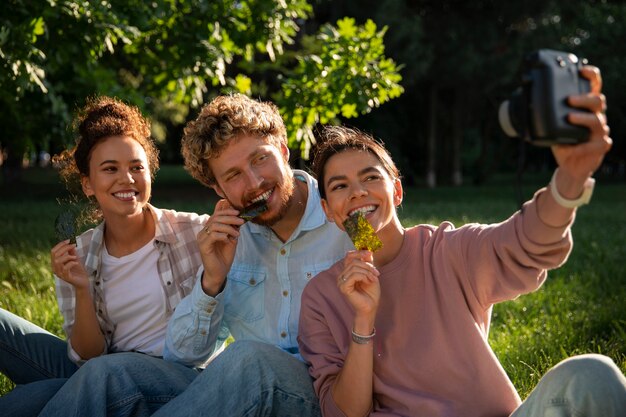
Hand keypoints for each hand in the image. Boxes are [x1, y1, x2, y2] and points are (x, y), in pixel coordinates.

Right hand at [51, 240, 88, 288]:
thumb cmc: (78, 271)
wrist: (83, 282)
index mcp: (55, 263)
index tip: (69, 240)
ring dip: (68, 256)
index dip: (60, 244)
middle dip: (65, 248)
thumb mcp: (75, 259)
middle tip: (74, 245)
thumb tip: (71, 242)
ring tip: (75, 257)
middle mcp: (55, 268)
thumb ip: (72, 252)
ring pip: (58, 261)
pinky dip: (71, 263)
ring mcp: (60, 274)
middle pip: (55, 255)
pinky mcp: (66, 278)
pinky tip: (76, 263)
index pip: (53, 251)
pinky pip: (65, 268)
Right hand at [198, 199, 244, 295]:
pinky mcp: (203, 246)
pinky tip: (228, 239)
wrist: (220, 272)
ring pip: (214, 225)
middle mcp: (204, 231)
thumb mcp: (231, 239)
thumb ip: (232, 228)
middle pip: (216, 217)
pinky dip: (223, 235)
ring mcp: (202, 238)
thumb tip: (239, 217)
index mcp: (209, 228)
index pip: (216, 214)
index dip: (226, 210)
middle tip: (241, 221)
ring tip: (237, 234)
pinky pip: (213, 235)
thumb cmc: (224, 256)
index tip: (238, 211)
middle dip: (230, 217)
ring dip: (228, 227)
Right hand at [337, 251, 379, 319]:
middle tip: (377, 273)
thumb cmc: (370, 292)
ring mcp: (341, 282)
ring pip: (354, 267)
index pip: (348, 256)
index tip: (370, 254)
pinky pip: (354, 275)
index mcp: (346, 272)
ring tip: (374, 279)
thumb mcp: (371, 273)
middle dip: (368, 265)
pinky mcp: (343, 287)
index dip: (359, 252)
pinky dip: (364, 276)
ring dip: (367, 272)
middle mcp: (341, 276)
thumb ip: (367, 263)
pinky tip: (368, 282)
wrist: (371, 307)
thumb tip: (368, 251)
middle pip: (353, 261)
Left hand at [553, 66, 611, 184]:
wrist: (571, 165)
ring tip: (569, 117)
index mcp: (585, 108)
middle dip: (584, 98)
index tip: (581, 70)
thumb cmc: (563, 142)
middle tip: (569, 99)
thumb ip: (546, 115)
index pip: (593, 87)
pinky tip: (575, 147)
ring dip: (584, 118)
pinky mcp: (600, 146)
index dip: (591, 76)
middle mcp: (595, 116)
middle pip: (597, 101)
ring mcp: (599, 131)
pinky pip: (600, 143)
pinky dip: (586, 145)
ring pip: (598, 120)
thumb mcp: (552, 127)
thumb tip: (524, 103)